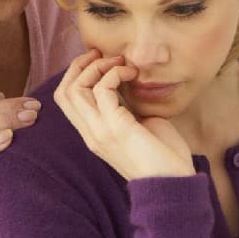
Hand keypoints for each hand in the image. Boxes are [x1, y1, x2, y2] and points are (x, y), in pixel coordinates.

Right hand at [54, 50, 194, 180]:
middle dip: (80, 66)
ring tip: (122, 64)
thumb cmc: (164, 156)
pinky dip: (115, 74)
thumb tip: (129, 85)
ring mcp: (100, 132)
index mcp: (94, 134)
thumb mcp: (139, 126)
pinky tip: (132, 75)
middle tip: (103, 55)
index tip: (98, 60)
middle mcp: (91, 134)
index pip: (67, 100)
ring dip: (98, 67)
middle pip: (64, 91)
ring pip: (75, 89)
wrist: (174, 183)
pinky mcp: (116, 128)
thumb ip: (127, 109)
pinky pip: (102, 90)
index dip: (76, 74)